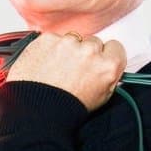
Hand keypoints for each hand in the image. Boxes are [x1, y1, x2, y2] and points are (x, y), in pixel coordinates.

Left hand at [6, 32, 125, 110]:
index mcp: (107, 66)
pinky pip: (53, 39)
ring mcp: (68, 43)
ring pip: (72, 39)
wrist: (36, 110)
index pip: (115, 47)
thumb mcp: (101, 97)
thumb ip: (109, 76)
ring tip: (57, 70)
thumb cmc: (65, 108)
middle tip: (74, 70)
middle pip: (93, 42)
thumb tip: (109, 65)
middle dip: (85, 53)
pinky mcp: (48, 40)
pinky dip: (49, 49)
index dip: (105, 55)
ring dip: (67, 50)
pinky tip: (46, 65)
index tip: (98, 61)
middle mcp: (90, 51)